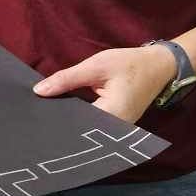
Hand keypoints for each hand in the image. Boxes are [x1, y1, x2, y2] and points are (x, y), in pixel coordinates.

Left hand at [32, 45, 175, 123]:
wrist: (160, 66)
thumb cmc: (129, 64)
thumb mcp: (95, 66)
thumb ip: (67, 79)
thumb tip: (39, 91)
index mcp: (112, 116)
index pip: (76, 125)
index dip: (55, 122)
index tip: (35, 120)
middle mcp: (115, 130)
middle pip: (80, 132)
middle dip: (60, 124)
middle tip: (34, 120)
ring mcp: (117, 131)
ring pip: (86, 130)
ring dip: (69, 122)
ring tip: (45, 118)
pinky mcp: (116, 126)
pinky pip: (94, 126)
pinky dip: (79, 119)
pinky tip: (63, 113)